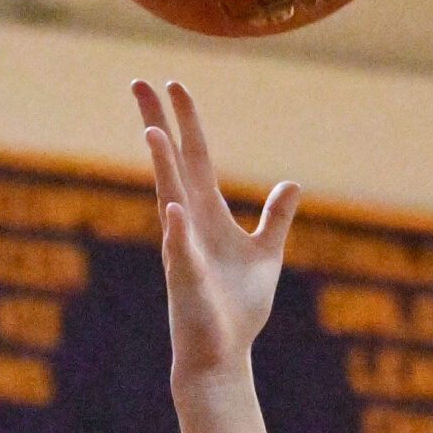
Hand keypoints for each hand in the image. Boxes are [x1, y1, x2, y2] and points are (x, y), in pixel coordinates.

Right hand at [134, 80, 299, 388]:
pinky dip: (177, 232)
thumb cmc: (238, 306)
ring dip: (162, 167)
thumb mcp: (266, 253)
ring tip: (153, 133)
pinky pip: (180, 252)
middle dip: (157, 124)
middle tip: (139, 82)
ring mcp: (183, 249)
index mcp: (206, 214)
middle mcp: (188, 223)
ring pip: (169, 199)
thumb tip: (293, 184)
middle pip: (171, 164)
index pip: (194, 157)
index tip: (174, 85)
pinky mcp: (187, 280)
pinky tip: (172, 210)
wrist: (222, 351)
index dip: (186, 122)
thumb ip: (276, 218)